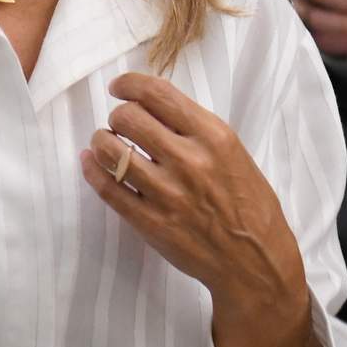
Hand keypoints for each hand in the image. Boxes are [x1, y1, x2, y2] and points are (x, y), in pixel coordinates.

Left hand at [78, 73, 317, 346]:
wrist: (256, 262)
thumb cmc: (250, 206)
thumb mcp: (234, 154)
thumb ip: (196, 130)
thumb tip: (153, 108)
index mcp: (213, 137)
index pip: (157, 93)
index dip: (129, 84)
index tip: (119, 88)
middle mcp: (189, 160)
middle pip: (127, 118)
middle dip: (117, 116)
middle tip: (119, 124)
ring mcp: (167, 193)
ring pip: (110, 151)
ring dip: (101, 141)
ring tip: (106, 144)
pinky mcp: (150, 222)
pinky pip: (107, 189)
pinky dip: (92, 170)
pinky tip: (91, 162)